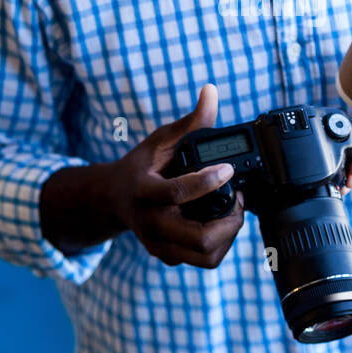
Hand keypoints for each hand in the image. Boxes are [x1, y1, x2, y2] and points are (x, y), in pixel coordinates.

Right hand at [109, 83, 245, 266]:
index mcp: (143, 191)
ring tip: (233, 211)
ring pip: (205, 256)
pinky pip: (203, 260)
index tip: (228, 169)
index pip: (177, 193)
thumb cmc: (140, 166)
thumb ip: (190, 121)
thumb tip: (211, 92)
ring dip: (229, 235)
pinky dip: (220, 244)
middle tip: (239, 198)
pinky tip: (221, 222)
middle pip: (199, 238)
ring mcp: (158, 244)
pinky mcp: (167, 256)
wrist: (112, 199)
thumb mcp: (160, 140)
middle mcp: (150, 223)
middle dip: (230, 220)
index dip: (208, 182)